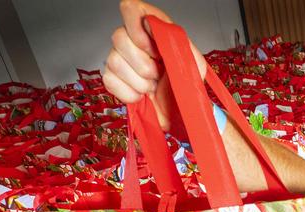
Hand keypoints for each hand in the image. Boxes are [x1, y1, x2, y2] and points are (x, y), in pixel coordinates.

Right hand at [103, 0, 208, 130]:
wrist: (175, 108)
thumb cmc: (183, 82)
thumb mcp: (194, 63)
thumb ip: (182, 46)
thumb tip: (165, 36)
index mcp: (152, 27)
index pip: (131, 9)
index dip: (138, 29)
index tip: (153, 51)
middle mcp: (131, 37)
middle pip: (119, 37)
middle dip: (143, 64)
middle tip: (158, 75)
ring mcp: (118, 56)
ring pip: (114, 61)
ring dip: (139, 81)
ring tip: (152, 85)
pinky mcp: (111, 76)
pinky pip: (110, 81)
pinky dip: (129, 93)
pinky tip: (141, 93)